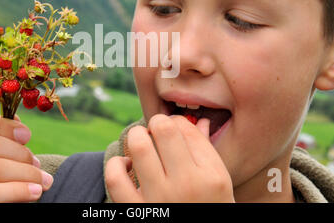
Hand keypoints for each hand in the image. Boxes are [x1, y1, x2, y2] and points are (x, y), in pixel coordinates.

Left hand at [105, 114, 233, 201]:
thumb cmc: (208, 208)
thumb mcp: (218, 185)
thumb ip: (207, 153)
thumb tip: (200, 121)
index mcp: (212, 177)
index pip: (186, 129)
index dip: (176, 122)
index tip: (173, 128)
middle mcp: (187, 185)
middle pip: (163, 130)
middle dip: (156, 124)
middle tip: (155, 131)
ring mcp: (160, 199)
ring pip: (139, 146)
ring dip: (136, 137)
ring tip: (140, 142)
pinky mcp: (136, 212)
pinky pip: (115, 177)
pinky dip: (116, 165)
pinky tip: (126, 165)